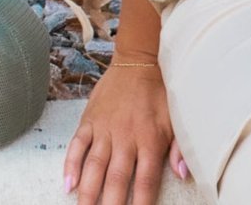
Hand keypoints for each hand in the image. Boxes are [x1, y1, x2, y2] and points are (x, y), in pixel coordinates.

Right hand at [62, 61, 191, 204]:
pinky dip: (71, 166)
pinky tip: (68, 186)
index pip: (147, 180)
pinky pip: (77, 146)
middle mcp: (126, 136)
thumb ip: (179, 147)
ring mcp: (105, 129)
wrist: (139, 59)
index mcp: (150, 138)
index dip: (142, 204)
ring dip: (88, 193)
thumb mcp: (176, 116)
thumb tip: (183, 173)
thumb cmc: (160, 91)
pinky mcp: (89, 120)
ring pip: (94, 167)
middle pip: (117, 179)